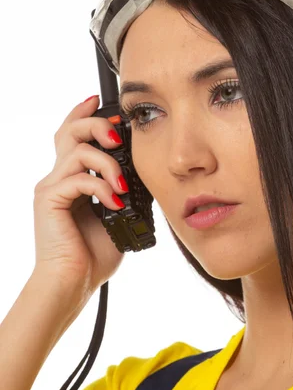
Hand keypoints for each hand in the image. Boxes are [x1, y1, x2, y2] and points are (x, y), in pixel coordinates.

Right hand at [33, 95, 126, 304]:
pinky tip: (115, 202)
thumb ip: (125, 192)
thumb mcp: (118, 215)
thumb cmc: (93, 254)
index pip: (75, 136)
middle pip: (69, 131)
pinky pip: (78, 179)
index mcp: (74, 178)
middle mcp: (59, 178)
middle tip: (117, 135)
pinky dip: (101, 187)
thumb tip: (145, 175)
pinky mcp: (50, 200)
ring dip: (106, 162)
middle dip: (96, 124)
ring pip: (76, 150)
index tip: (107, 106)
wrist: (74, 283)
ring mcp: (53, 188)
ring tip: (122, 184)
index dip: (86, 115)